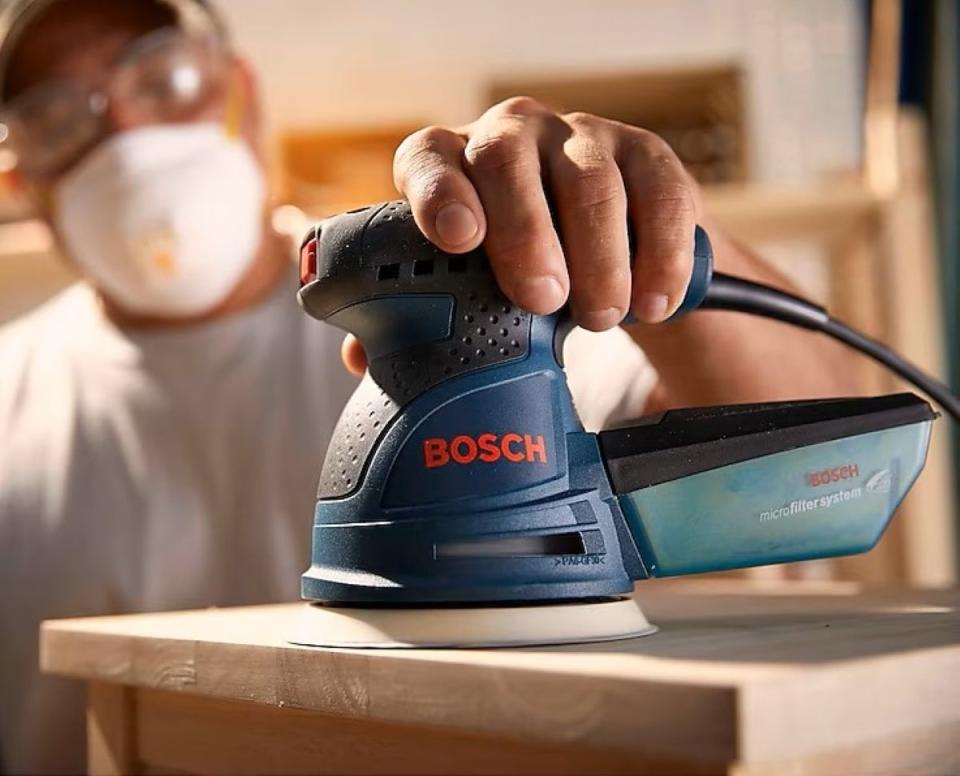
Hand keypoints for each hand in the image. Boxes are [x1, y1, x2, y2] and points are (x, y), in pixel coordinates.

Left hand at [342, 96, 701, 375]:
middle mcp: (512, 136)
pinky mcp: (649, 156)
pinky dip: (659, 254)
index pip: (430, 158)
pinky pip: (659, 196)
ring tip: (600, 317)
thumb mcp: (471, 285)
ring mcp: (582, 140)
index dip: (438, 193)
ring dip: (597, 256)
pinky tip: (654, 302)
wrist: (606, 246)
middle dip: (525, 233)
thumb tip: (360, 357)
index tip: (456, 239)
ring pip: (589, 182)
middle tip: (541, 299)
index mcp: (453, 164)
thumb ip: (421, 313)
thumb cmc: (518, 267)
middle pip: (506, 160)